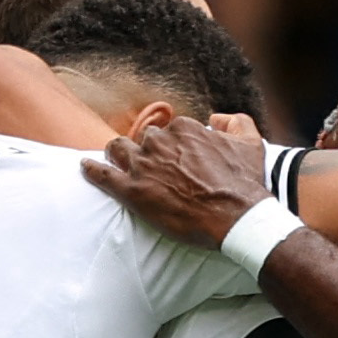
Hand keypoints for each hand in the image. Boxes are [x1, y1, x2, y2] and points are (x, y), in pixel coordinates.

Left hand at [85, 116, 268, 247]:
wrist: (238, 219)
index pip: (169, 131)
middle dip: (146, 151)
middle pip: (143, 139)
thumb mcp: (252, 145)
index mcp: (184, 129)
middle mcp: (160, 142)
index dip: (172, 146)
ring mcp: (143, 166)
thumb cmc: (246, 185)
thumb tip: (217, 118)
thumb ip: (237, 123)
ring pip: (118, 149)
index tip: (177, 160)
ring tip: (119, 164)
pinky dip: (91, 169)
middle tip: (153, 168)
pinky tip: (85, 167)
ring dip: (118, 155)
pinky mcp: (132, 191)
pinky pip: (101, 174)